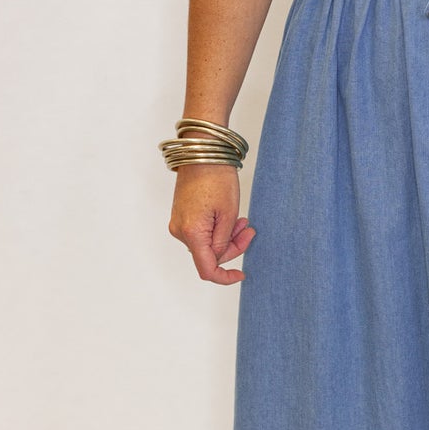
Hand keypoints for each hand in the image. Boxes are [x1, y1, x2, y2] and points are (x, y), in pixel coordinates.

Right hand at [168, 165, 255, 284]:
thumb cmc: (216, 178)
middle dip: (233, 247)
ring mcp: (178, 223)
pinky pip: (200, 232)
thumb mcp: (228, 214)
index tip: (241, 274)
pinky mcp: (181, 216)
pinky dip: (217, 230)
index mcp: (192, 233)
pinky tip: (230, 218)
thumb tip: (219, 257)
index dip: (225, 277)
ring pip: (206, 244)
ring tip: (242, 221)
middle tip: (249, 231)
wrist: (202, 152)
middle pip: (209, 255)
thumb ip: (224, 242)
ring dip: (226, 237)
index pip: (207, 269)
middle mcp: (180, 231)